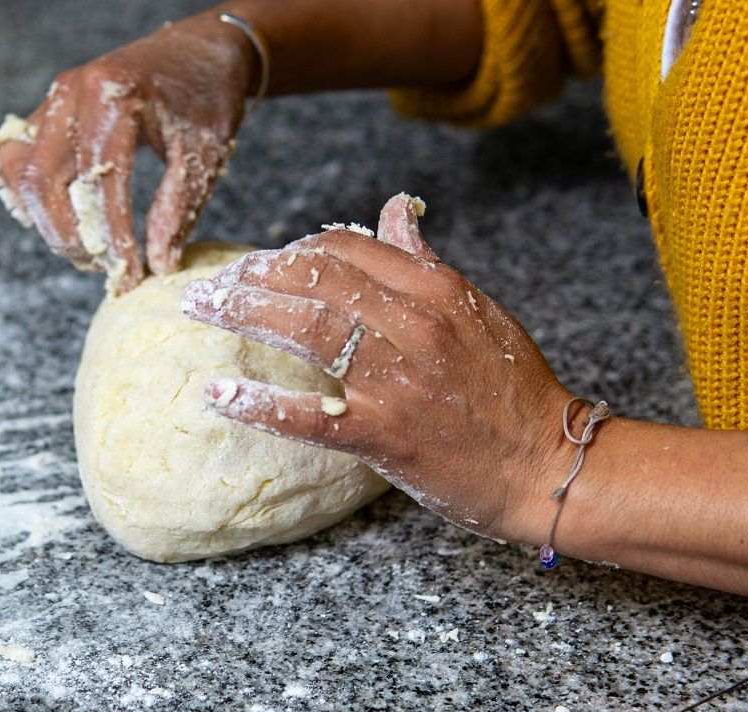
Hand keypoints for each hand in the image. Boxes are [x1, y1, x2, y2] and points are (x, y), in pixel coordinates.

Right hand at [0, 17, 250, 291]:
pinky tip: (64, 217)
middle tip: (107, 267)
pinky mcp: (43, 113)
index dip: (112, 236)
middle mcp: (71, 93)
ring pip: (16, 173)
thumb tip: (159, 266)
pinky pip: (11, 161)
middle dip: (71, 236)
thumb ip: (177, 211)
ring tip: (87, 246)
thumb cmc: (205, 97)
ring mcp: (51, 100)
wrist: (198, 49)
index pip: (100, 181)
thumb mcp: (203, 154)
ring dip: (45, 221)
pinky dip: (27, 197)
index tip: (130, 274)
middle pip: (42, 182)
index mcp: (113, 94)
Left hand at [181, 194, 573, 540]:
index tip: (259, 264)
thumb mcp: (477, 310)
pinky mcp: (384, 434)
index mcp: (435, 288)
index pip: (342, 249)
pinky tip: (217, 393)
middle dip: (252, 274)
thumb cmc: (513, 391)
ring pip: (306, 328)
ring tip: (199, 308)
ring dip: (243, 312)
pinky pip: (308, 415)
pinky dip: (258, 403)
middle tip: (211, 282)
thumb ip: (424, 263)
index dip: (289, 251)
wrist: (548, 466)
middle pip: (313, 279)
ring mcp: (398, 378)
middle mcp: (414, 323)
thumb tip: (395, 210)